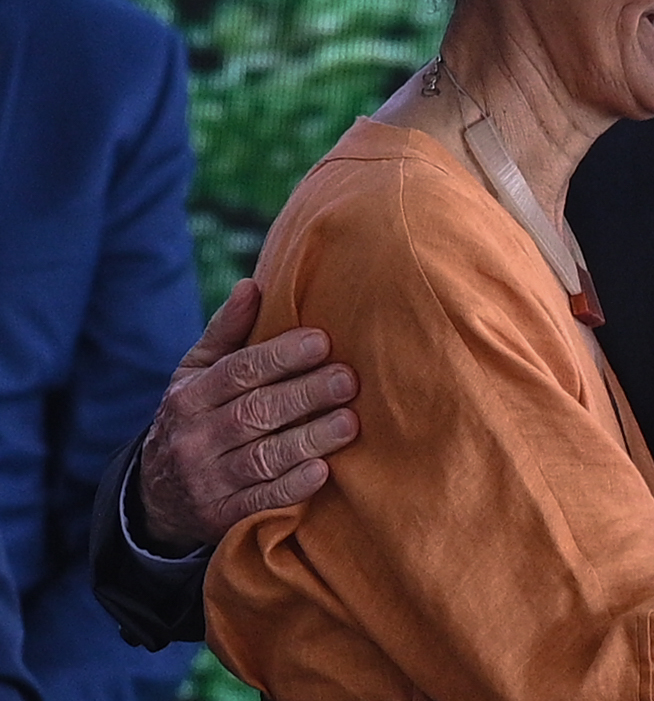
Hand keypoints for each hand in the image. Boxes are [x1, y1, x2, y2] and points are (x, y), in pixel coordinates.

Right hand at [136, 279, 359, 553]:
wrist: (155, 497)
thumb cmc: (195, 418)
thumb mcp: (196, 375)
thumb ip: (226, 333)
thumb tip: (253, 284)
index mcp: (190, 397)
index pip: (238, 372)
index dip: (280, 356)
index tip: (322, 341)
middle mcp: (194, 439)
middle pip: (254, 413)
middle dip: (305, 394)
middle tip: (349, 379)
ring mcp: (207, 481)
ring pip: (262, 458)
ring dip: (309, 440)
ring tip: (349, 422)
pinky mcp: (222, 518)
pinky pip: (260, 502)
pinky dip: (292, 488)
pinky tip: (323, 472)